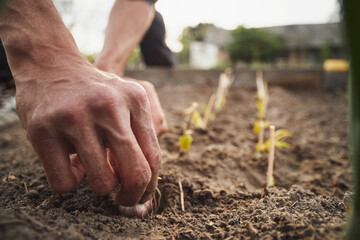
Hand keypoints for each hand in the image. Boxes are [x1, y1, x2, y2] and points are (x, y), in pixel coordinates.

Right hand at [16, 60, 160, 207]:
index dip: (149, 185)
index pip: (153, 157)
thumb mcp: (125, 102)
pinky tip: (67, 162)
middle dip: (132, 197)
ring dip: (99, 186)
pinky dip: (69, 181)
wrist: (51, 65)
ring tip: (89, 167)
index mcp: (136, 99)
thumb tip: (143, 189)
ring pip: (102, 183)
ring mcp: (75, 116)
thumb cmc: (94, 94)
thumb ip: (138, 138)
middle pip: (136, 173)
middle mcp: (109, 106)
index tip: (140, 193)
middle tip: (123, 200)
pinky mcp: (43, 129)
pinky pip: (66, 183)